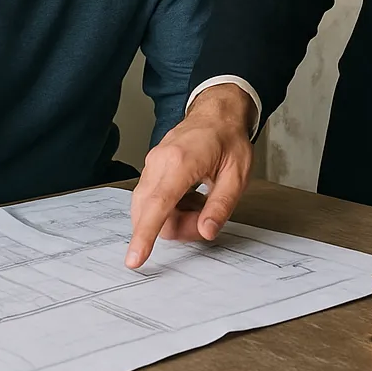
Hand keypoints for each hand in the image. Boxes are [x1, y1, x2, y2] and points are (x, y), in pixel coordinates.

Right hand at [125, 85, 254, 268]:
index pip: (157, 206)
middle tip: (206, 219)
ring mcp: (152, 163)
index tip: (134, 259)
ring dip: (174, 217)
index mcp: (180, 162)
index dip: (145, 235)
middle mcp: (159, 162)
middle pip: (150, 213)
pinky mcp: (151, 167)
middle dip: (176, 227)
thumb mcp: (237, 174)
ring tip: (202, 204)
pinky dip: (169, 208)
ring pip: (149, 208)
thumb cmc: (228, 139)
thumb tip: (206, 232)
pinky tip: (191, 198)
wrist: (217, 112)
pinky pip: (152, 198)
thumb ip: (221, 205)